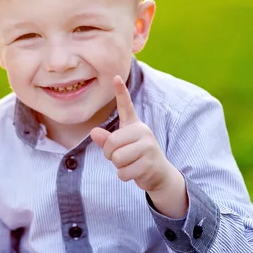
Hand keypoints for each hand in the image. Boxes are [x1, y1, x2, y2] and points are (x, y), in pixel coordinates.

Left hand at [90, 75, 176, 192]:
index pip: (126, 106)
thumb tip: (94, 132)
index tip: (115, 77)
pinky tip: (135, 172)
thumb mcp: (121, 147)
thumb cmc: (135, 156)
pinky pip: (124, 172)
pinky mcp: (149, 164)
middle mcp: (143, 132)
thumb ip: (107, 140)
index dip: (121, 92)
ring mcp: (148, 147)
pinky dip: (124, 175)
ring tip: (129, 164)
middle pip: (111, 143)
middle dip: (110, 154)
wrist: (159, 174)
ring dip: (118, 166)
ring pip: (117, 158)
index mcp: (134, 125)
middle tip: (121, 157)